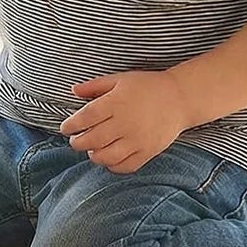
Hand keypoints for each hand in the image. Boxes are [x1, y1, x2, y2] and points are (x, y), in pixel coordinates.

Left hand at [61, 71, 191, 173]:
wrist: (180, 98)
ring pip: (105, 157)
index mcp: (115, 103)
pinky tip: (109, 158)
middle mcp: (125, 123)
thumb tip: (73, 90)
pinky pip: (125, 166)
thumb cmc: (147, 87)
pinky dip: (112, 166)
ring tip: (92, 149)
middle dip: (77, 142)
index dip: (71, 125)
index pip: (85, 118)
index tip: (66, 128)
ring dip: (93, 155)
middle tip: (76, 140)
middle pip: (91, 140)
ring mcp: (137, 140)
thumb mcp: (119, 80)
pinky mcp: (148, 152)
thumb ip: (95, 86)